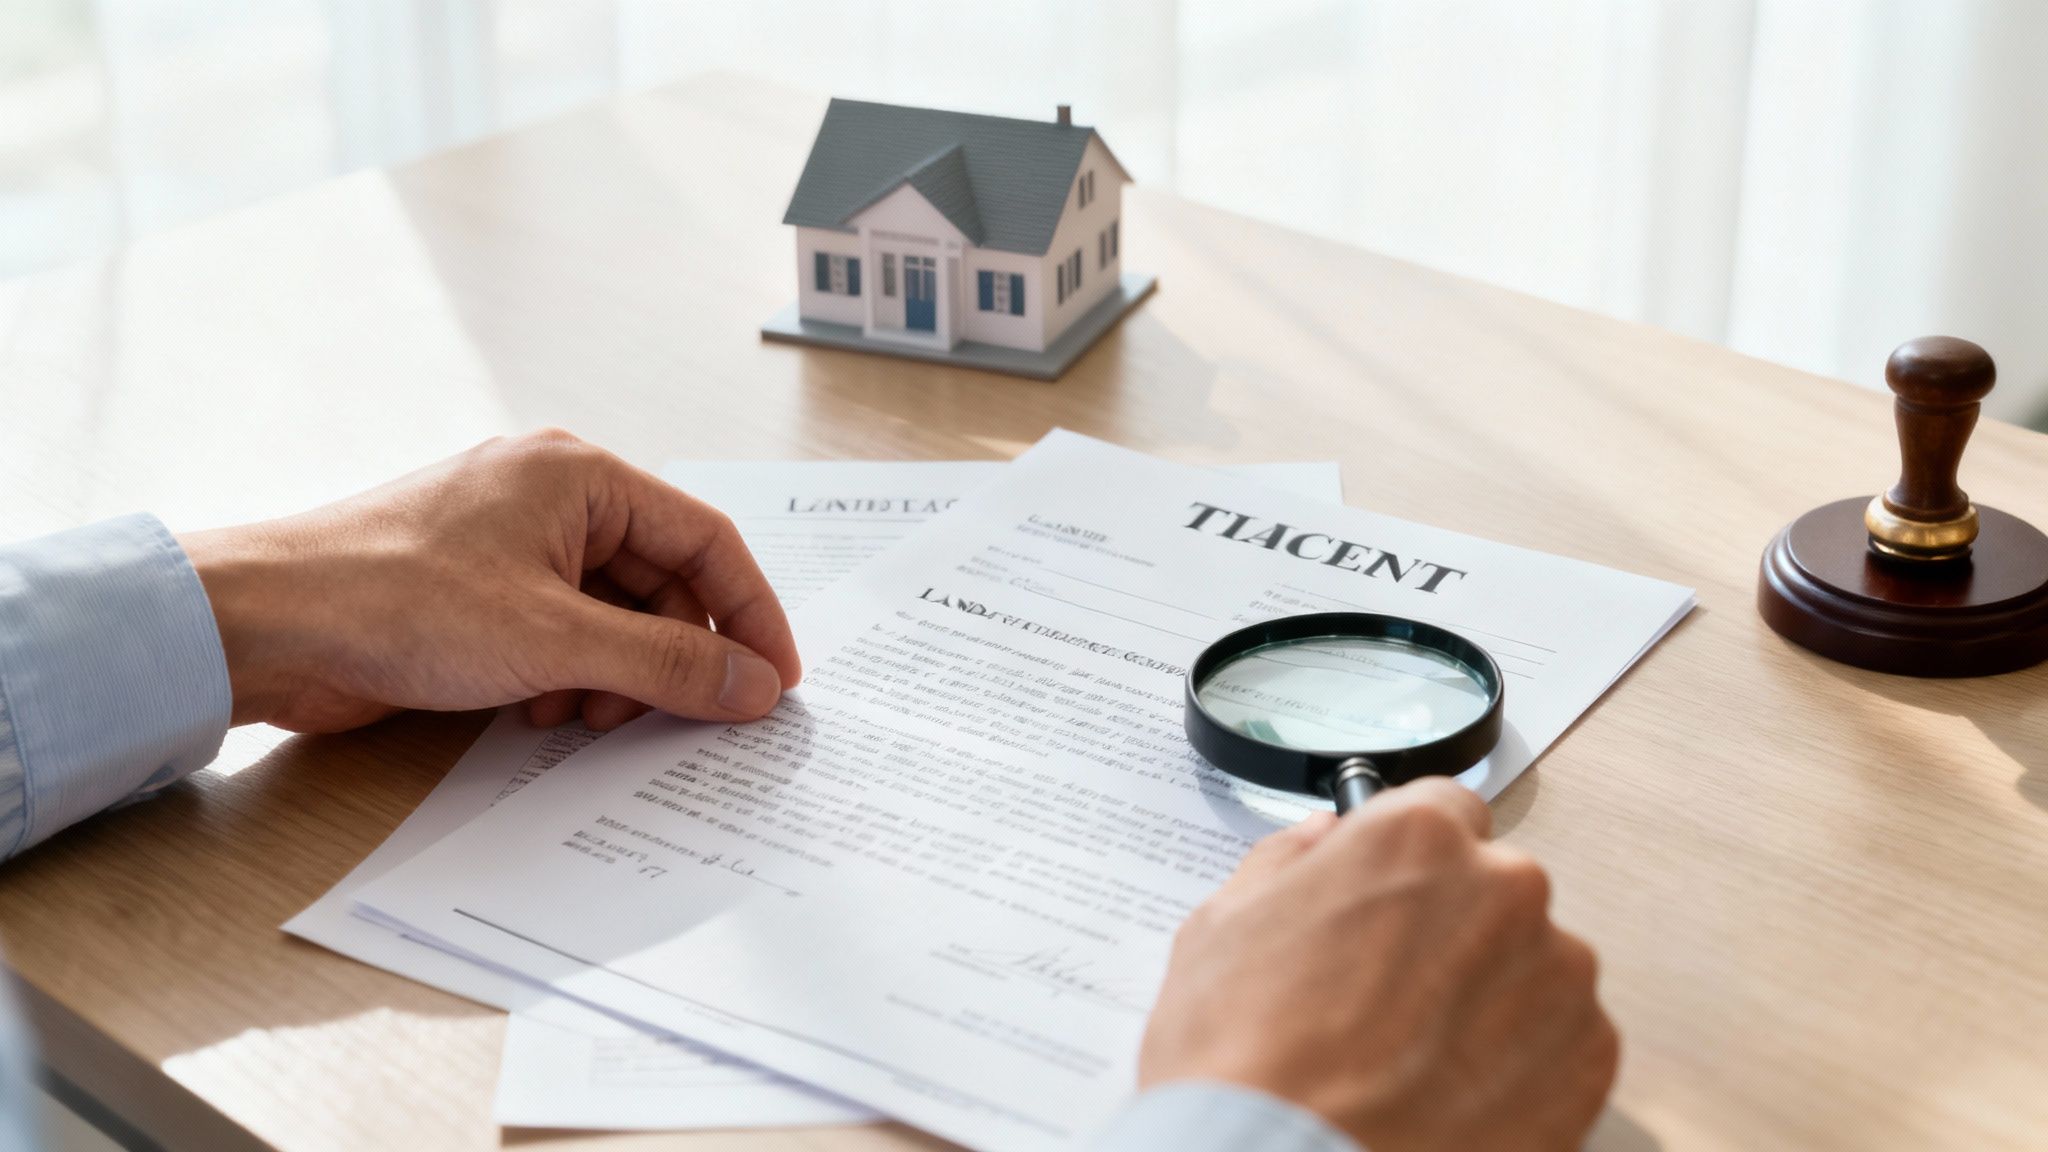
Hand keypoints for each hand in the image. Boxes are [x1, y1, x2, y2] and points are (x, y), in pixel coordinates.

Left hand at [177, 429, 800, 732]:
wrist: (269, 625)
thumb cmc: (398, 601)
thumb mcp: (557, 640)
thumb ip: (667, 665)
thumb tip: (755, 686)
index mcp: (582, 476)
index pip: (707, 539)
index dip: (751, 613)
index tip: (777, 681)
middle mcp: (554, 499)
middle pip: (662, 583)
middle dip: (672, 657)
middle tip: (686, 718)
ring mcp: (514, 546)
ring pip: (613, 616)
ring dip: (616, 677)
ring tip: (587, 717)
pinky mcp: (480, 593)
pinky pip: (563, 635)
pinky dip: (569, 678)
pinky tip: (539, 712)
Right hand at [1139, 781, 1617, 1151]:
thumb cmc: (1245, 1058)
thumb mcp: (1222, 925)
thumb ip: (1288, 861)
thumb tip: (1322, 839)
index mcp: (1416, 839)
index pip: (1444, 808)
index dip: (1410, 860)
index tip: (1392, 899)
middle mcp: (1504, 889)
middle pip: (1492, 888)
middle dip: (1450, 930)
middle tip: (1386, 996)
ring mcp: (1558, 975)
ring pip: (1531, 965)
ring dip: (1490, 996)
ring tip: (1416, 1057)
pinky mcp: (1589, 1058)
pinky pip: (1562, 1040)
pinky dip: (1522, 1062)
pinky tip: (1452, 1093)